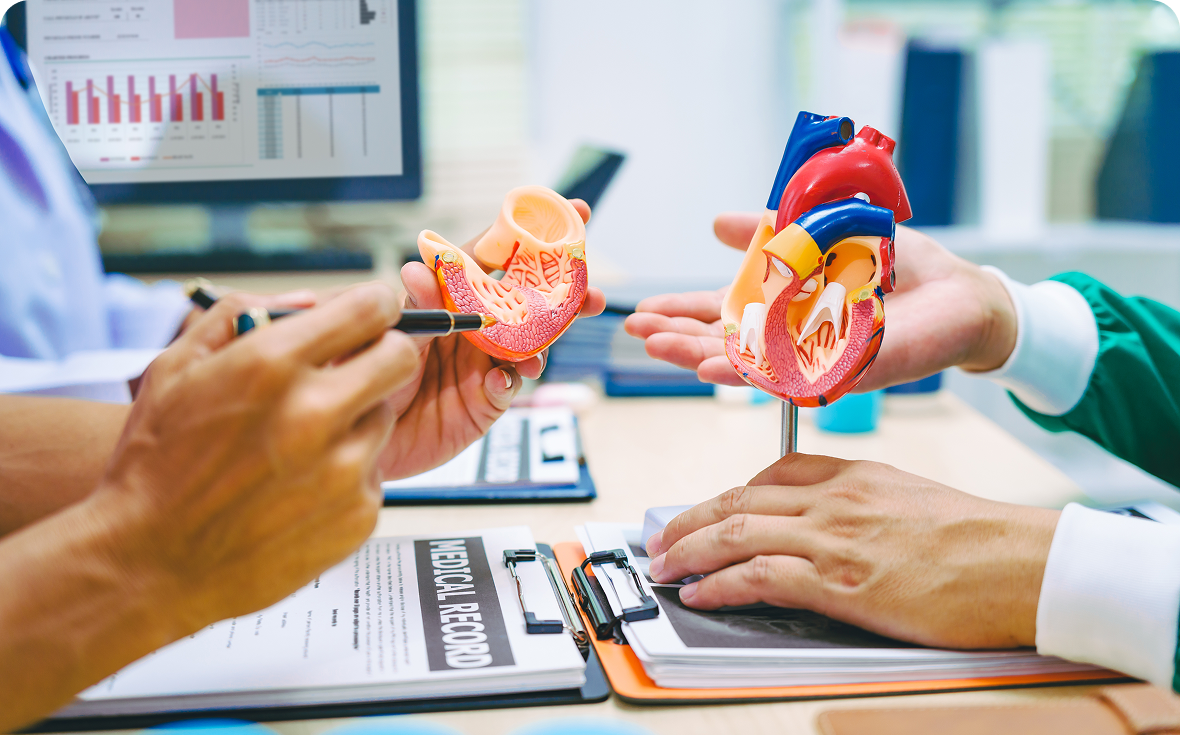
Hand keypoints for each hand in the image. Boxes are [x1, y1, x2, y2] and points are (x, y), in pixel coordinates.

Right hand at [92, 283, 419, 627]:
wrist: (150, 561)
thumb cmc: (158, 465)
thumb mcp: (177, 366)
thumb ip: (244, 314)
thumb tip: (307, 300)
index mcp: (272, 366)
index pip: (370, 310)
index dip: (376, 307)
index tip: (374, 314)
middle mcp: (314, 414)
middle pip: (400, 360)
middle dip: (383, 356)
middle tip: (356, 370)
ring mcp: (341, 470)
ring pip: (384, 419)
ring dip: (356, 421)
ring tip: (302, 444)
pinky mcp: (357, 516)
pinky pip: (375, 474)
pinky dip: (348, 475)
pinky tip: (300, 488)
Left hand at [376, 199, 605, 479]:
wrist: (354, 435)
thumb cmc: (361, 376)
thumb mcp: (384, 335)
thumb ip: (412, 307)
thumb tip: (418, 269)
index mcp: (450, 296)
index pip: (494, 256)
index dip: (531, 234)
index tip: (572, 212)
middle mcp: (473, 325)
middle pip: (528, 300)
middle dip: (567, 293)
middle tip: (593, 293)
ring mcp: (483, 362)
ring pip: (530, 343)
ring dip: (547, 341)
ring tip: (543, 348)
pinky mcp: (484, 402)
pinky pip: (507, 386)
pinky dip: (509, 380)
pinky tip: (499, 379)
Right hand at [624, 214, 1017, 389]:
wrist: (960, 293)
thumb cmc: (897, 266)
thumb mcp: (822, 232)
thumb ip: (770, 232)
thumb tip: (715, 223)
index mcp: (784, 308)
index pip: (721, 315)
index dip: (681, 313)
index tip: (642, 312)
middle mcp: (791, 339)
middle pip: (724, 344)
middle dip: (678, 338)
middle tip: (637, 333)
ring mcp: (814, 359)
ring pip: (748, 365)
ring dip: (701, 357)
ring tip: (661, 348)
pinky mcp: (844, 371)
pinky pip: (792, 374)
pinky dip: (752, 372)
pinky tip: (716, 367)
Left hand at [645, 453, 1059, 648]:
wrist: (1017, 562)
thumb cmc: (978, 538)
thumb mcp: (910, 498)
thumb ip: (862, 503)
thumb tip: (831, 527)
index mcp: (853, 473)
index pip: (772, 473)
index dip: (729, 494)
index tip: (709, 510)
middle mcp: (834, 498)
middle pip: (739, 500)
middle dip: (690, 520)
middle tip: (663, 537)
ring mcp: (833, 538)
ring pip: (737, 532)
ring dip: (690, 551)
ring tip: (666, 566)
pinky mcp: (839, 583)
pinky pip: (759, 576)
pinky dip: (720, 585)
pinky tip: (701, 594)